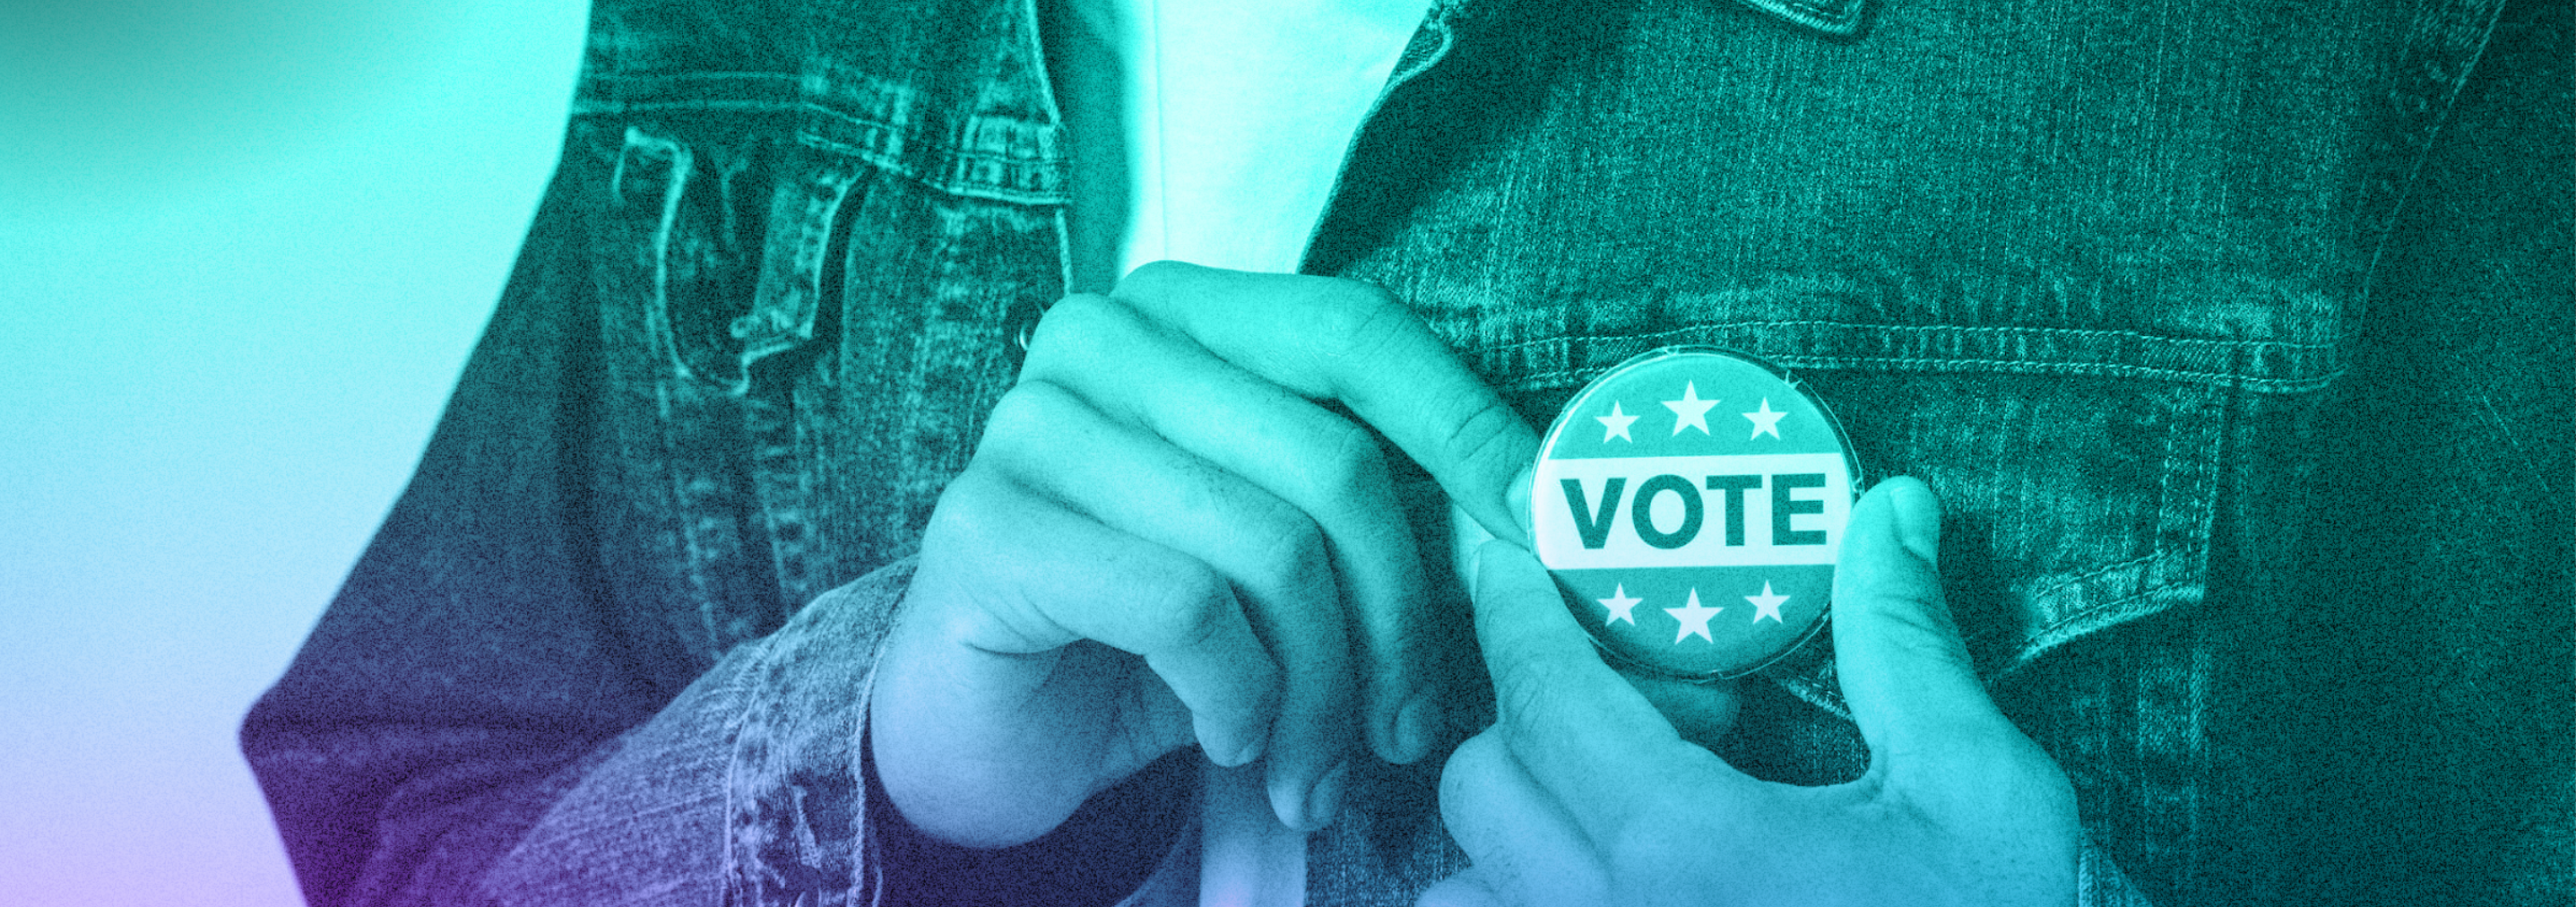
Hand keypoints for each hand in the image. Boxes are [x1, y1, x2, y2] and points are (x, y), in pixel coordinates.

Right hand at [869, 262, 1537, 847]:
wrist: (979, 732)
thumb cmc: (1143, 634)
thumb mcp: (1271, 552)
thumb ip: (1365, 505)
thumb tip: (1532, 511)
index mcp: (1182, 314)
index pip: (1354, 333)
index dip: (1462, 423)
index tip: (1538, 521)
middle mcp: (1098, 340)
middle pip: (1330, 461)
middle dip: (1395, 619)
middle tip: (1404, 727)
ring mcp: (1031, 425)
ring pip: (1269, 547)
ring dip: (1320, 689)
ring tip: (1310, 764)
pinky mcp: (990, 526)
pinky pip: (1186, 608)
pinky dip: (1236, 698)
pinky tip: (1226, 738)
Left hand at [1423, 478, 2077, 906]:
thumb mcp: (1977, 792)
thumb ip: (1907, 646)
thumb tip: (1891, 511)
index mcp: (1685, 849)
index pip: (1540, 695)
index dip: (1511, 609)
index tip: (1501, 555)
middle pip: (1480, 783)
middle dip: (1550, 719)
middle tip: (1690, 721)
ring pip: (1461, 889)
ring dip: (1523, 832)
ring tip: (1645, 820)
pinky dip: (1528, 903)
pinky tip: (1642, 888)